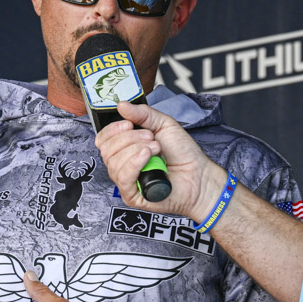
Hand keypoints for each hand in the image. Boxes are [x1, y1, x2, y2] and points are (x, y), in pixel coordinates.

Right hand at [96, 101, 226, 222]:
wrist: (199, 174)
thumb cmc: (183, 153)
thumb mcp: (163, 125)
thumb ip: (143, 114)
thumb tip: (121, 105)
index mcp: (126, 148)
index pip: (103, 139)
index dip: (112, 130)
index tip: (128, 124)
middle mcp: (123, 165)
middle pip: (107, 150)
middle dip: (129, 138)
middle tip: (151, 137)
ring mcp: (126, 181)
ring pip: (114, 163)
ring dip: (136, 150)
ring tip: (156, 148)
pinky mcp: (132, 196)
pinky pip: (123, 178)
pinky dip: (133, 163)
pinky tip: (147, 156)